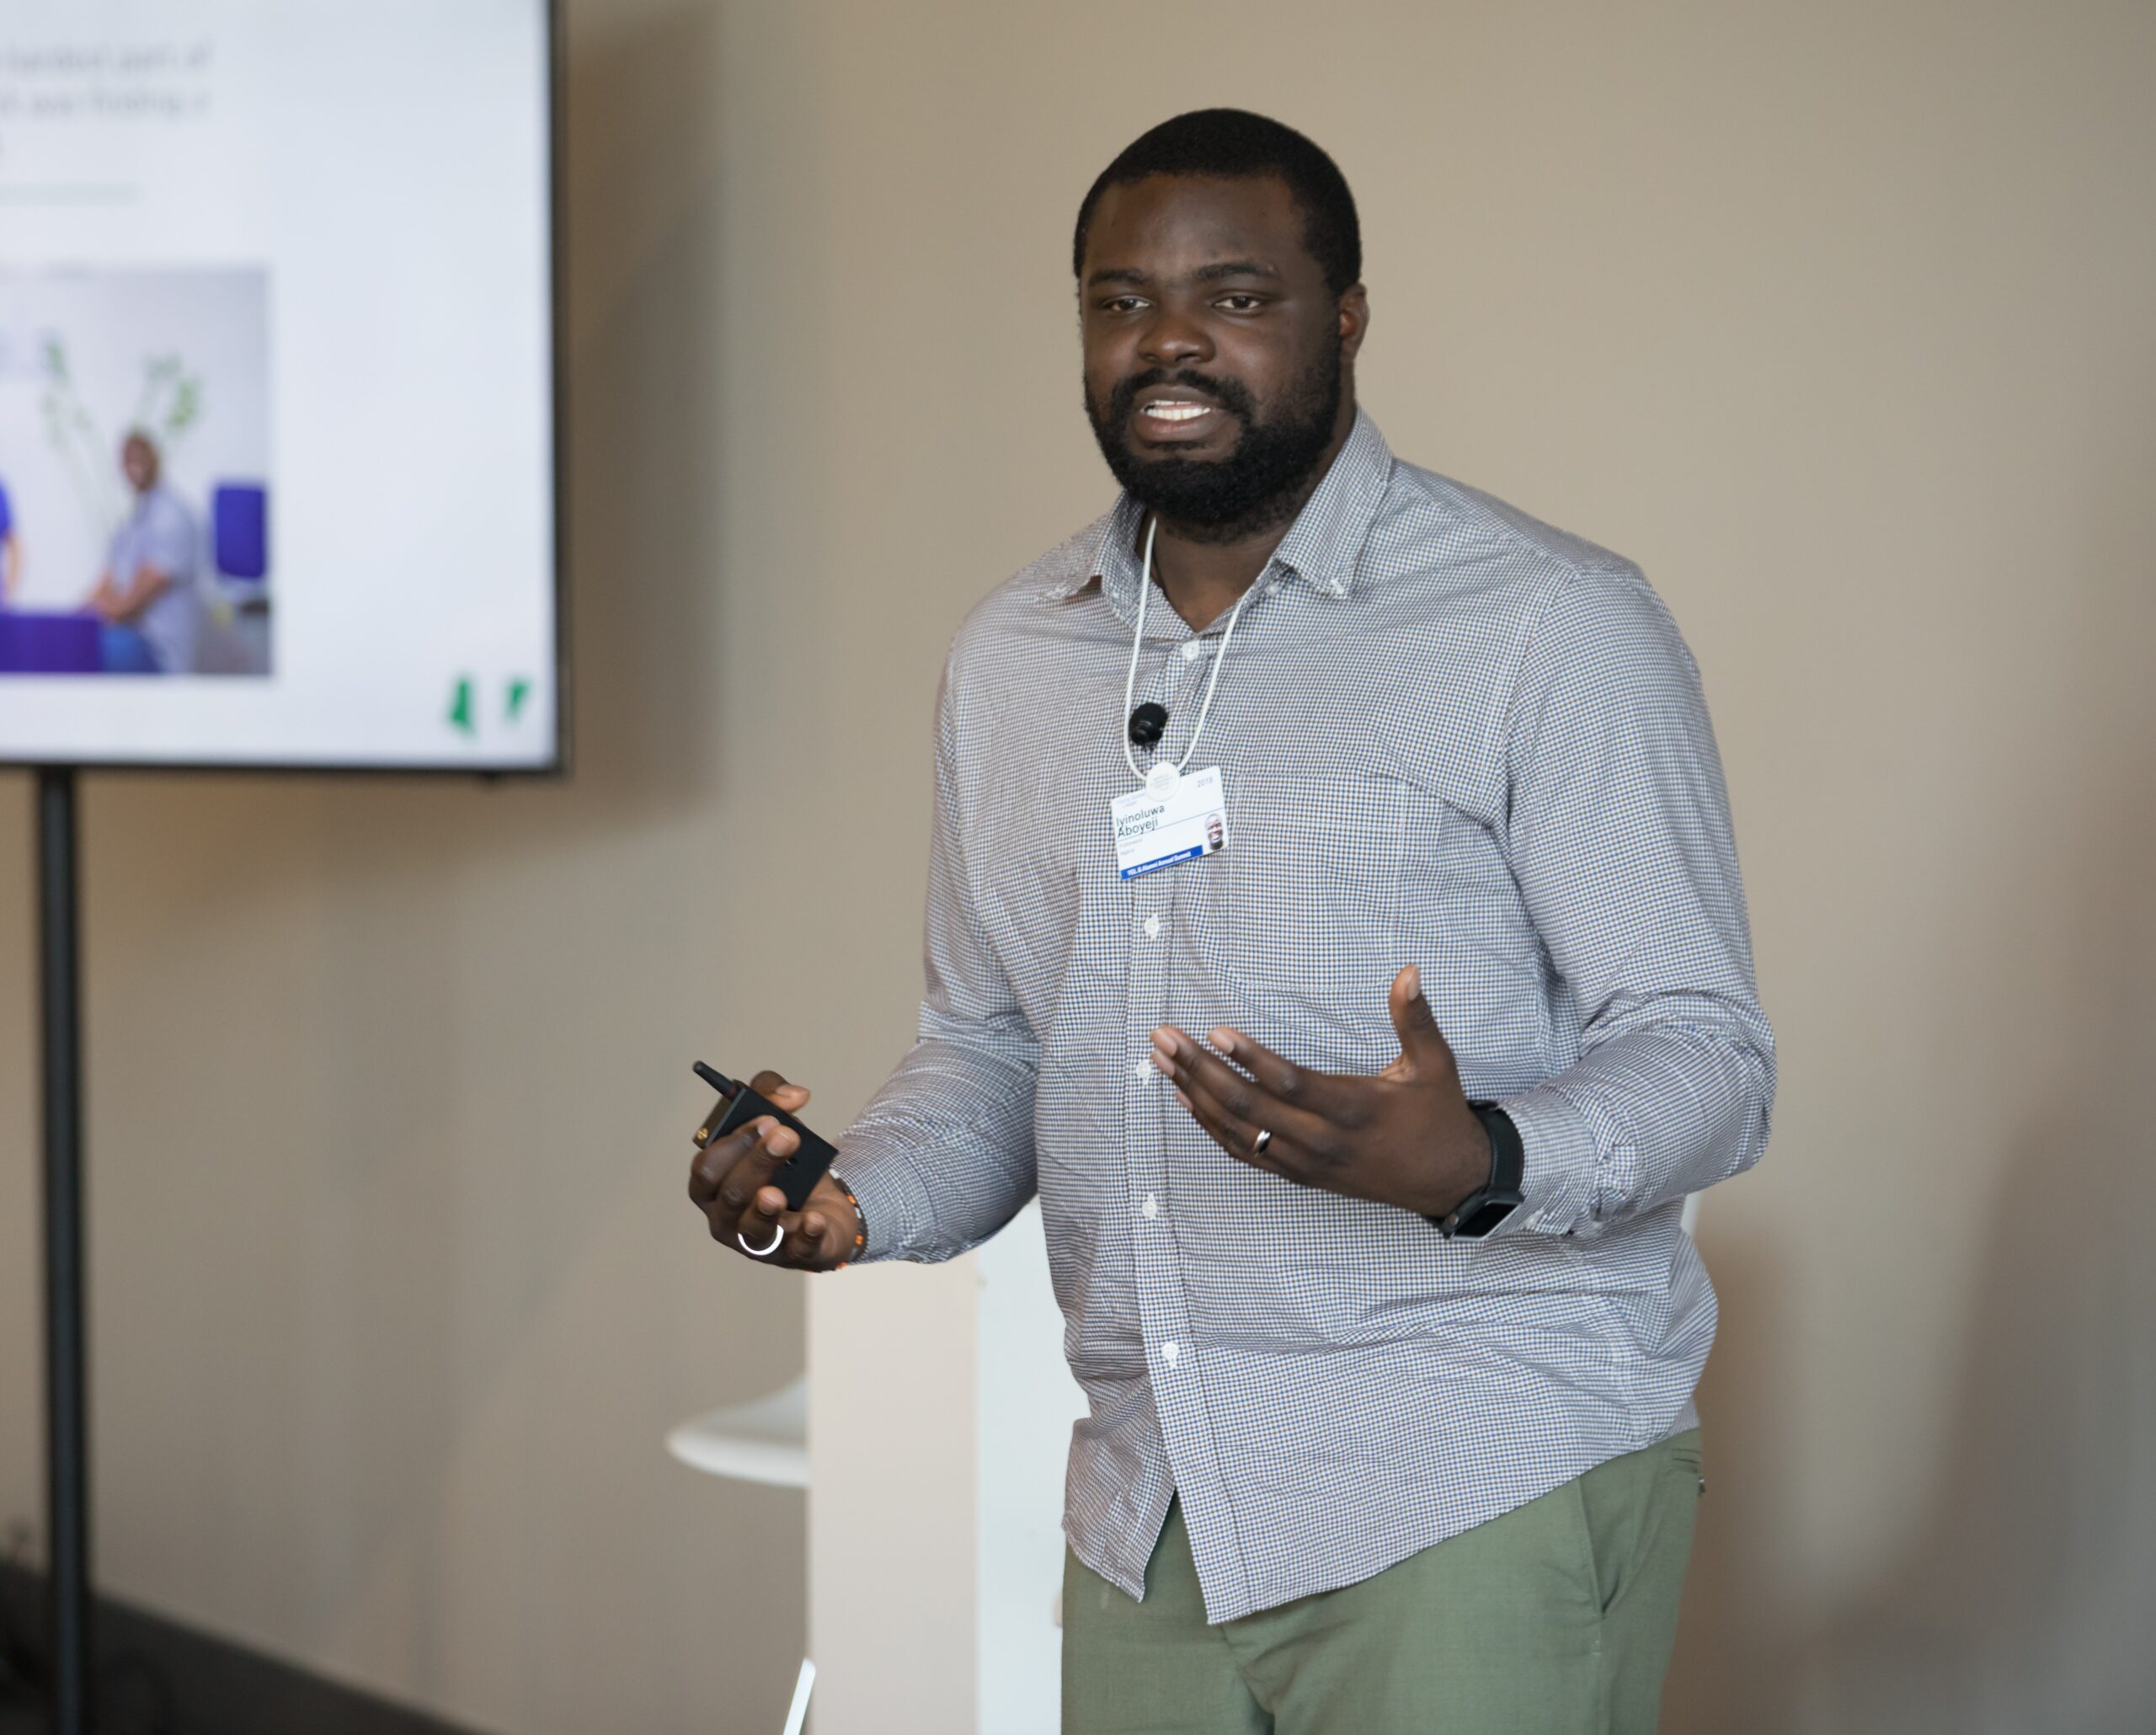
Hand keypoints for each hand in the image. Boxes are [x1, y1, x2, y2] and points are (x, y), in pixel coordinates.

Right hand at [686, 1070, 861, 1270]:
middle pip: (731, 1195)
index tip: (766, 1120)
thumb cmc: (786, 1166)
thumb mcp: (775, 1123)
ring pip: (753, 1228)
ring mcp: (756, 1241)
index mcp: (712, 1184)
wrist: (824, 1205)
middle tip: (787, 1136)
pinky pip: (796, 1250)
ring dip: (765, 1207)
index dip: (733, 1145)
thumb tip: (793, 1095)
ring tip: (778, 1191)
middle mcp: (726, 1217)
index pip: (706, 1169)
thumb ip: (772, 1095)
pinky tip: (813, 1220)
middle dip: (756, 1164)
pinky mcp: (792, 1254)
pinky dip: (805, 1235)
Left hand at [1150, 965, 1492, 1218]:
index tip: (1216, 1031)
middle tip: (1164, 1038)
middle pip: (1249, 1107)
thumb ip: (1415, 1018)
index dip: (1251, 1058)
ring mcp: (1306, 1162)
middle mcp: (1322, 1140)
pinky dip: (1209, 1126)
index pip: (1292, 1083)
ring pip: (1238, 1131)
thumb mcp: (1435, 1064)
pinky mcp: (1299, 1175)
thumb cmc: (1438, 1115)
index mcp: (1354, 1108)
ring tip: (1161, 1059)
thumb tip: (1408, 971)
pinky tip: (1184, 1098)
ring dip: (1194, 1094)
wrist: (1449, 1182)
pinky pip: (1244, 1152)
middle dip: (1200, 1070)